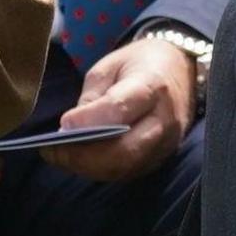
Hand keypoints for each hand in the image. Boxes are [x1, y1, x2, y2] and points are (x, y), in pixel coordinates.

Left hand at [49, 37, 198, 182]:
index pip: (119, 109)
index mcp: (152, 86)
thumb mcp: (109, 68)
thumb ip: (92, 98)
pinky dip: (101, 170)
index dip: (87, 121)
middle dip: (82, 156)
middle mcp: (164, 119)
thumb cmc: (139, 64)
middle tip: (54, 151)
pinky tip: (82, 160)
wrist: (181, 68)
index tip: (63, 124)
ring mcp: (167, 142)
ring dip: (88, 167)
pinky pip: (129, 171)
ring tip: (62, 157)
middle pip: (124, 150)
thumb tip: (71, 129)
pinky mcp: (163, 156)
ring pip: (125, 167)